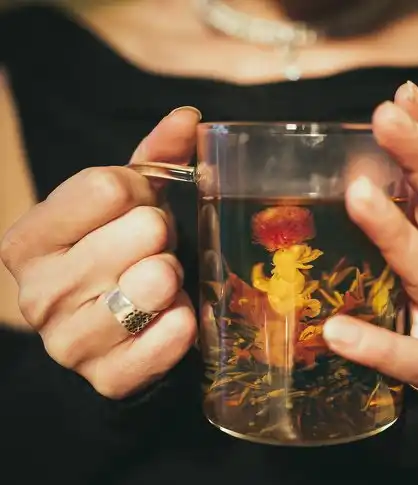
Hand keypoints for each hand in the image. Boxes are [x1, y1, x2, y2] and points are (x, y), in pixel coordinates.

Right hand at [0, 107, 201, 398]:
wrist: (116, 336)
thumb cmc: (120, 255)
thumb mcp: (128, 204)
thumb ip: (154, 159)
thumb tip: (188, 116)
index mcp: (28, 239)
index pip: (108, 186)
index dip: (140, 193)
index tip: (137, 209)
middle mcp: (38, 292)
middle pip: (141, 232)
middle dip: (162, 236)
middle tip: (154, 251)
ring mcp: (69, 342)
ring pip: (155, 283)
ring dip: (174, 277)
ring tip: (162, 282)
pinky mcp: (108, 378)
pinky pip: (169, 338)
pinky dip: (186, 322)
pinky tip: (178, 316)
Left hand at [323, 82, 417, 390]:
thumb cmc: (397, 303)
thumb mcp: (386, 254)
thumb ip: (362, 218)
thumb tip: (301, 168)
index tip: (404, 95)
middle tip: (387, 117)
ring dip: (394, 232)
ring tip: (357, 197)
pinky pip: (409, 358)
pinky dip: (376, 344)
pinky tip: (337, 331)